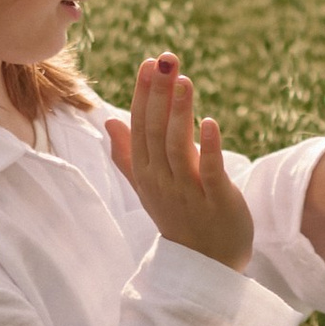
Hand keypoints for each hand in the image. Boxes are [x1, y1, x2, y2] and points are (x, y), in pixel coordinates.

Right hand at [105, 56, 253, 271]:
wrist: (207, 265)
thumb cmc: (179, 220)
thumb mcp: (148, 187)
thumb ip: (128, 156)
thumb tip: (108, 122)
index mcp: (146, 174)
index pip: (140, 128)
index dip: (144, 95)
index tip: (149, 63)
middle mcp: (162, 181)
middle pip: (155, 132)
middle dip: (158, 94)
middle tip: (164, 60)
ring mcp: (188, 192)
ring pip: (178, 148)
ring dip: (180, 112)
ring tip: (184, 80)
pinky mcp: (216, 200)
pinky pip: (209, 171)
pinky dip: (208, 146)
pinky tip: (210, 121)